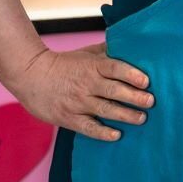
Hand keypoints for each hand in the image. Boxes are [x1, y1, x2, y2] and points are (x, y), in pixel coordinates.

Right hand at [6, 43, 153, 141]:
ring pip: (104, 110)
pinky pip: (88, 127)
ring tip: (142, 118)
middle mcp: (86, 84)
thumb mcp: (87, 53)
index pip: (115, 68)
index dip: (131, 74)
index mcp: (92, 66)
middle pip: (114, 91)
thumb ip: (109, 52)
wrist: (30, 75)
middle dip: (135, 97)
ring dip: (125, 115)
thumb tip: (134, 45)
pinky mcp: (68, 118)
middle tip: (151, 102)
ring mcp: (77, 102)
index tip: (147, 81)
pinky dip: (102, 132)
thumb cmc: (65, 63)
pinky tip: (116, 135)